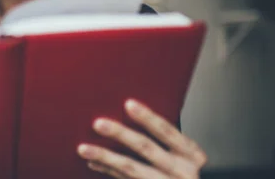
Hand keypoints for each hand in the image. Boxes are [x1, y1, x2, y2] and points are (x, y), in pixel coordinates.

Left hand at [77, 99, 206, 177]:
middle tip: (98, 123)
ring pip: (131, 169)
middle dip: (120, 134)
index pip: (168, 131)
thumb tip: (130, 108)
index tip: (129, 104)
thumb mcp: (184, 153)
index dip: (148, 117)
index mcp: (191, 154)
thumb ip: (165, 137)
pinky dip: (107, 170)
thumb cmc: (183, 168)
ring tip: (83, 148)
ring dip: (104, 157)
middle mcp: (182, 171)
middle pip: (146, 148)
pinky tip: (93, 162)